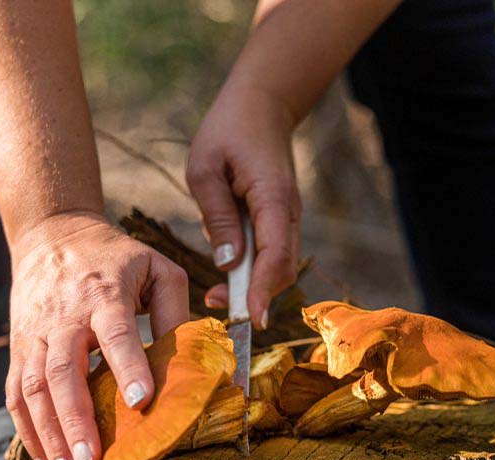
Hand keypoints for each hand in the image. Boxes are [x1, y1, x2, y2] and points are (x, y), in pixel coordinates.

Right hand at [6, 212, 188, 459]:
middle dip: (77, 419)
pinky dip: (27, 431)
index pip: (116, 333)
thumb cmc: (116, 257)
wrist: (52, 234)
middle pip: (65, 371)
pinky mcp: (20, 349)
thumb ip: (176, 309)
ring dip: (50, 434)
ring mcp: (36, 335)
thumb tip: (193, 357)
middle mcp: (65, 317)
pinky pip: (16, 394)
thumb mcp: (156, 268)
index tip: (140, 402)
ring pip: (34, 389)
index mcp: (105, 293)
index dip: (128, 366)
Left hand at [186, 81, 301, 328]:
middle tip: (217, 312)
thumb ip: (216, 216)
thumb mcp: (205, 168)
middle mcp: (289, 213)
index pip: (274, 254)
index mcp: (272, 197)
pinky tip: (226, 274)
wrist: (262, 106)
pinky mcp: (279, 221)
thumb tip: (227, 263)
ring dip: (253, 288)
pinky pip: (271, 255)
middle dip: (255, 297)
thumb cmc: (228, 131)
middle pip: (282, 269)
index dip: (262, 290)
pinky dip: (253, 272)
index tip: (251, 319)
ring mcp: (288, 218)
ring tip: (215, 297)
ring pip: (279, 267)